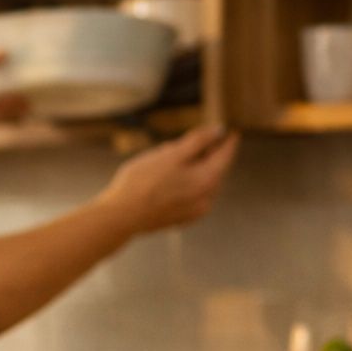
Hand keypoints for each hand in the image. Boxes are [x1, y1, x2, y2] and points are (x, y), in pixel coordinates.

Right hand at [94, 125, 240, 234]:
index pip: (226, 155)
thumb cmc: (143, 181)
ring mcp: (194, 212)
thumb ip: (198, 141)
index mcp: (207, 180)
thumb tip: (219, 130)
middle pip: (212, 169)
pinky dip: (183, 185)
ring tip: (165, 163)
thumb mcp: (171, 154)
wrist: (119, 216)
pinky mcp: (180, 219)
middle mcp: (206, 198)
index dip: (228, 141)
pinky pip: (189, 196)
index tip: (231, 131)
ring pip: (199, 183)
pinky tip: (163, 182)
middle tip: (182, 145)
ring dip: (190, 170)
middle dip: (201, 155)